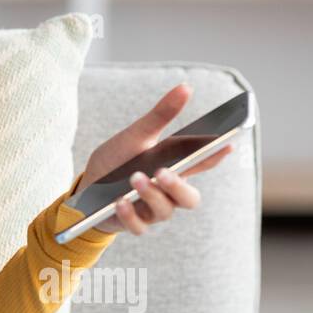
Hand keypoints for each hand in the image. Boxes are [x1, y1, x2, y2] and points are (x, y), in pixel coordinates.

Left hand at [75, 83, 233, 235]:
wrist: (86, 187)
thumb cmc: (117, 160)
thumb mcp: (136, 135)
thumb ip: (160, 115)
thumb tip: (186, 87)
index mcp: (174, 167)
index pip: (202, 162)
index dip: (216, 155)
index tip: (226, 143)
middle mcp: (168, 192)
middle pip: (190, 198)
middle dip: (179, 187)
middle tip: (164, 172)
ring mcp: (152, 210)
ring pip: (165, 211)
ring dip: (151, 195)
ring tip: (135, 178)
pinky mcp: (133, 222)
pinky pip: (138, 226)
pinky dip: (130, 214)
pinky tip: (119, 202)